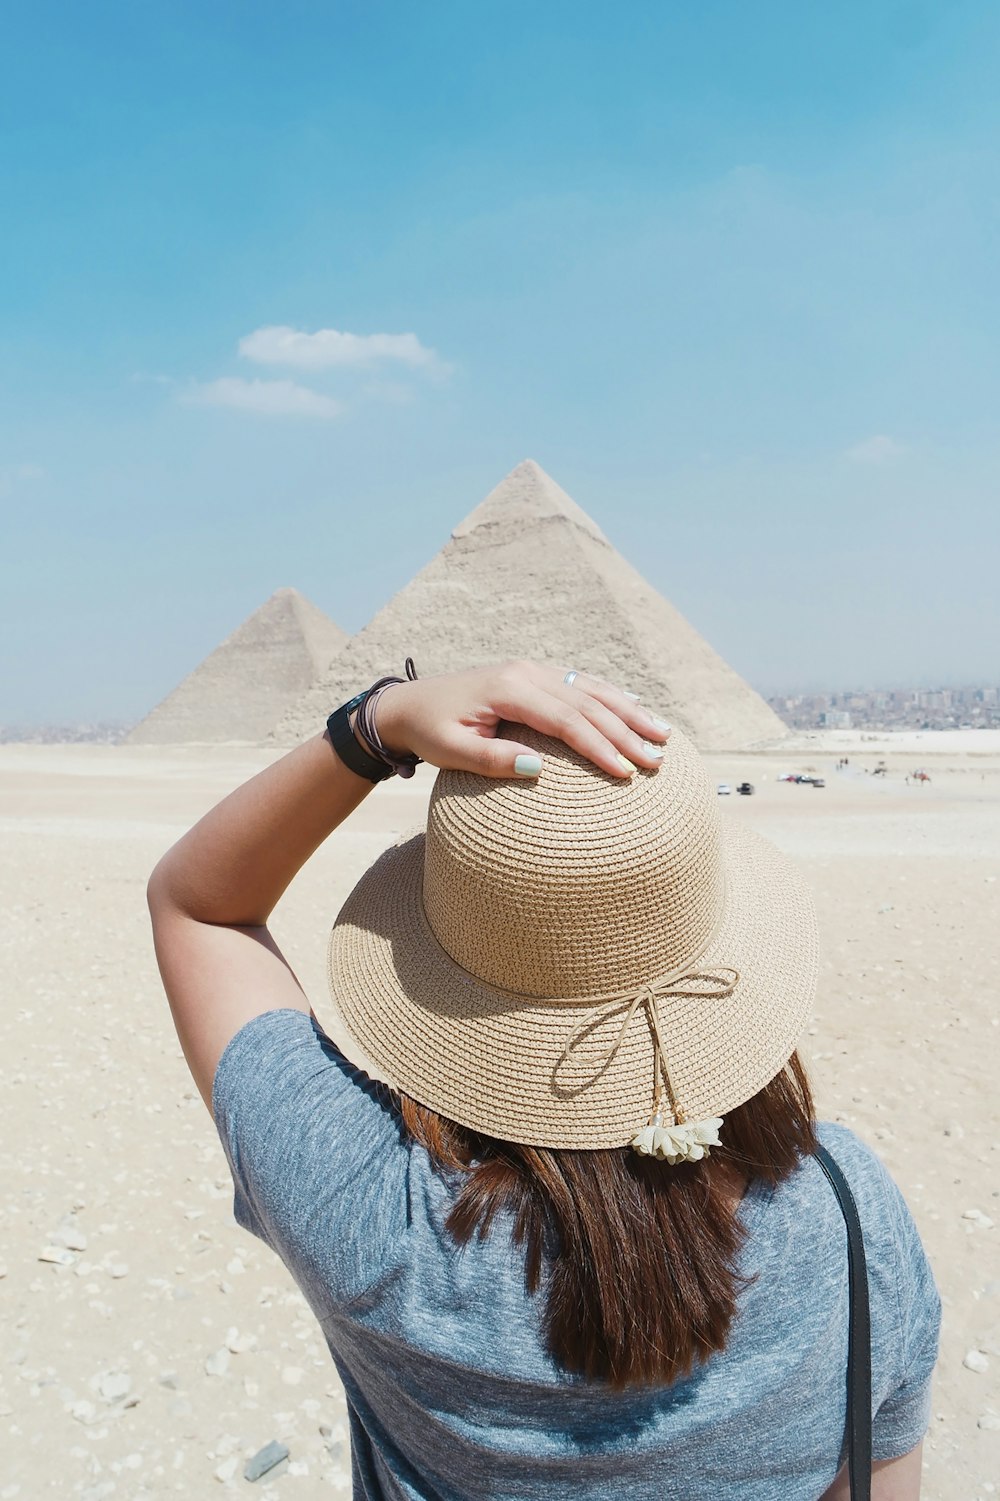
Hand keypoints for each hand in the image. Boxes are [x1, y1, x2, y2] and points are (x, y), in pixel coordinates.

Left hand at [374, 661, 669, 779]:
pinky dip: (612, 697)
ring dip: (630, 711)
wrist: (408, 705)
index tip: (625, 773)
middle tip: (658, 759)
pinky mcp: (535, 675)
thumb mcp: (452, 752)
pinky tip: (636, 707)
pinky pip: (582, 684)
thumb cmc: (430, 732)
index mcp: (509, 690)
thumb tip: (539, 768)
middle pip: (588, 703)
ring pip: (592, 690)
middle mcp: (527, 673)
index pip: (566, 721)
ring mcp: (534, 670)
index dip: (598, 747)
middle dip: (627, 732)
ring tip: (664, 733)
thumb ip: (493, 761)